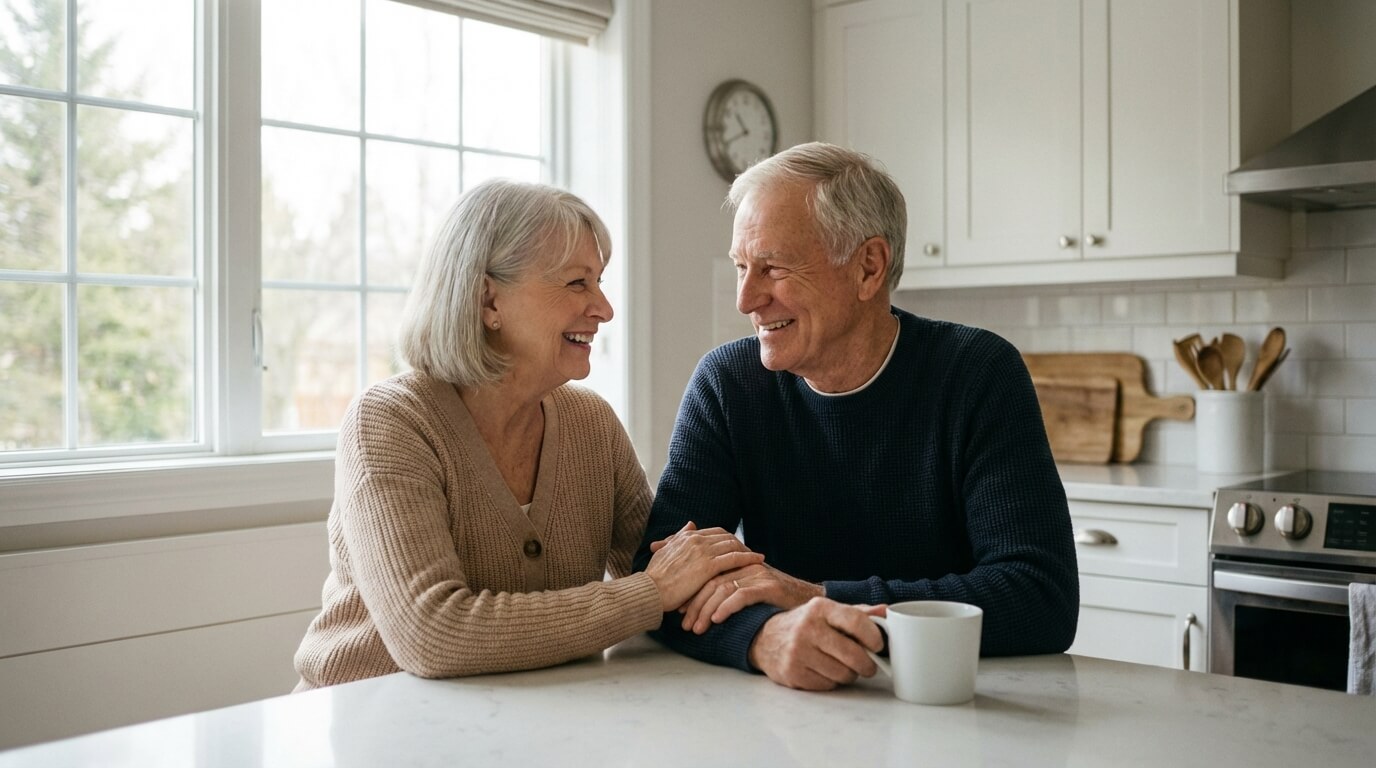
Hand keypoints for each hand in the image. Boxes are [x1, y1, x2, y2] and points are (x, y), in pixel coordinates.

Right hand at [645, 522, 764, 611]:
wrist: (650, 591)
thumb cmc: (654, 577)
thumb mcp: (665, 552)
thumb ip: (678, 537)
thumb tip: (691, 523)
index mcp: (686, 537)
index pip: (714, 533)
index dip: (727, 539)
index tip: (737, 546)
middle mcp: (696, 539)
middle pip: (726, 537)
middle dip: (740, 544)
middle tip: (751, 553)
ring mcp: (703, 551)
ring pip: (732, 545)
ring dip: (747, 550)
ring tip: (759, 557)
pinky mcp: (708, 566)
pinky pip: (734, 558)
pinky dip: (748, 558)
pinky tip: (758, 562)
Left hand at [678, 562, 823, 633]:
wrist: (807, 602)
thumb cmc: (774, 601)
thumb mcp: (748, 592)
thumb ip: (727, 591)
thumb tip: (701, 605)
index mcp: (737, 562)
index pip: (707, 573)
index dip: (691, 591)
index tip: (678, 610)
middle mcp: (746, 564)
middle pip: (712, 581)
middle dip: (695, 604)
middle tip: (684, 624)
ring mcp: (758, 574)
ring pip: (723, 588)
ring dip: (706, 610)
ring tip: (697, 629)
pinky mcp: (769, 586)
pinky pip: (742, 595)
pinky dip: (727, 607)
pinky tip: (717, 620)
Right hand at [746, 598, 884, 690]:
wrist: (765, 638)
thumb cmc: (806, 624)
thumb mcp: (828, 612)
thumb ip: (857, 613)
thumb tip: (886, 611)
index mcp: (820, 608)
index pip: (856, 621)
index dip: (873, 637)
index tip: (878, 645)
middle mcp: (807, 628)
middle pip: (852, 654)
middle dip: (867, 664)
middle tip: (868, 666)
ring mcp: (798, 652)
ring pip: (842, 674)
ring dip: (849, 674)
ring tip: (842, 666)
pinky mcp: (792, 673)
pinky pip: (827, 685)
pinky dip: (831, 682)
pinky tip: (825, 671)